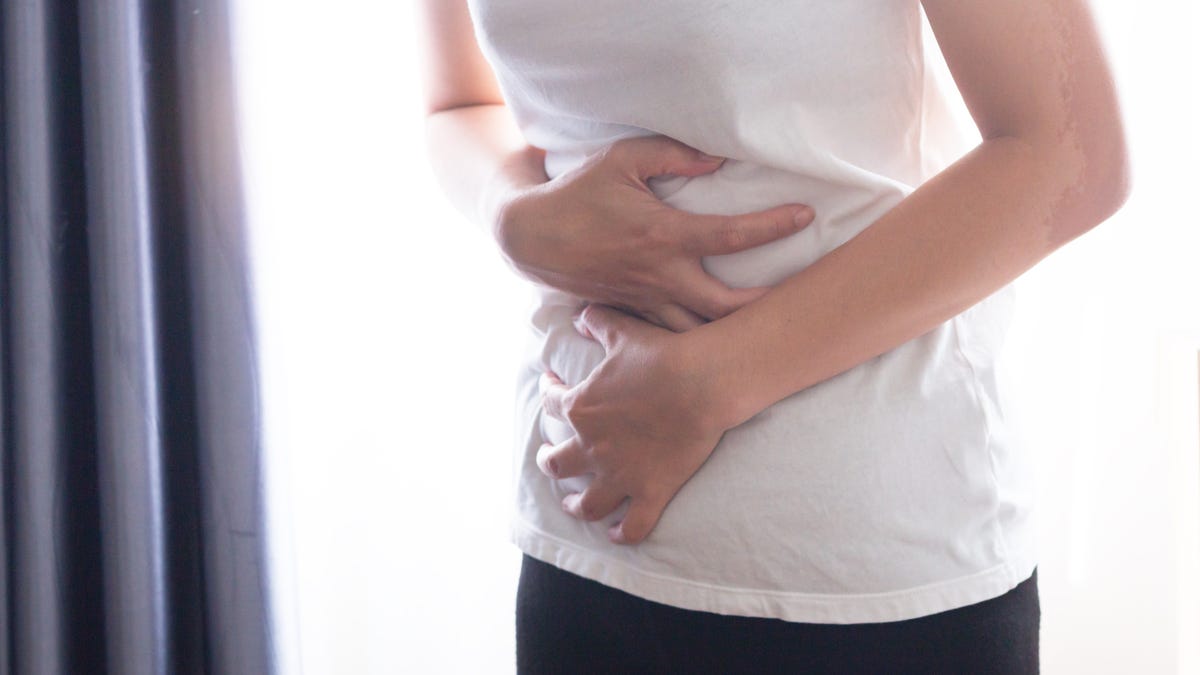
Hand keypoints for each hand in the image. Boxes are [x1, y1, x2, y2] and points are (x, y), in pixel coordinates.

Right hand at [495, 135, 813, 331]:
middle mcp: (661, 276)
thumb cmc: (577, 192)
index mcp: (664, 235)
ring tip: (770, 326)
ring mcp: (647, 301)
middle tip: (801, 299)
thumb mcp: (621, 160)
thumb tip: (718, 160)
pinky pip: (675, 335)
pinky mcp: (635, 313)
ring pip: (702, 333)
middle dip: (768, 309)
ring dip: (737, 333)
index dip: (774, 226)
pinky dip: (702, 340)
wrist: (529, 237)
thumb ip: (673, 154)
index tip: (806, 216)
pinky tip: (725, 340)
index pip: (732, 235)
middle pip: (728, 308)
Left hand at [537, 303, 727, 543]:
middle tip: (551, 459)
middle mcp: (593, 447)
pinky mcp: (651, 492)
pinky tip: (616, 535)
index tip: (551, 388)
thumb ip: (597, 321)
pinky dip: (621, 534)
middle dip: (550, 462)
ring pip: (587, 503)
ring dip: (575, 505)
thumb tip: (580, 314)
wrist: (701, 383)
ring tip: (572, 505)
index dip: (549, 394)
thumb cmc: (662, 355)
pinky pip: (632, 526)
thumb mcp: (622, 331)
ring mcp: (620, 475)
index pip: (551, 404)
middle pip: (557, 463)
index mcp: (580, 408)